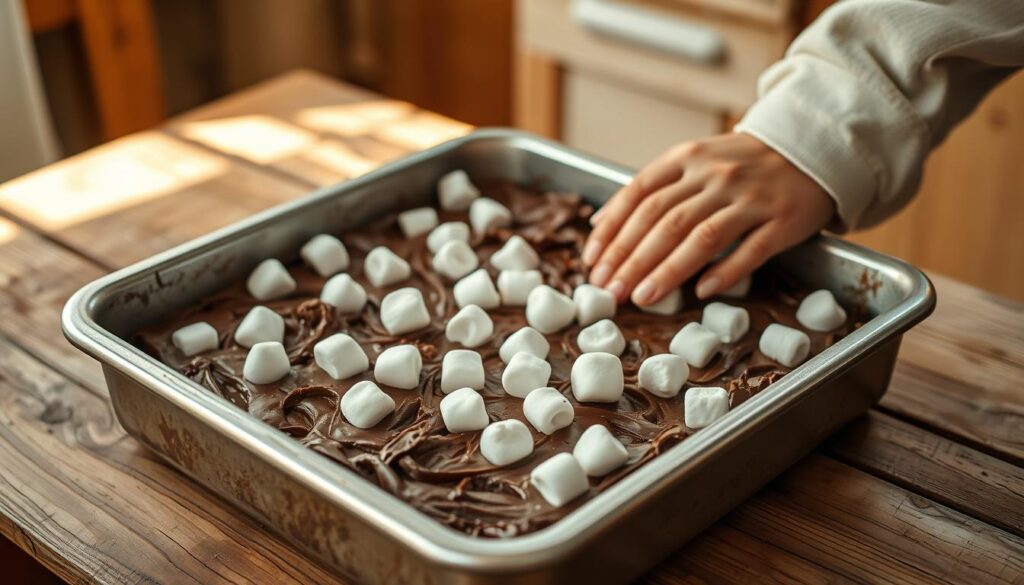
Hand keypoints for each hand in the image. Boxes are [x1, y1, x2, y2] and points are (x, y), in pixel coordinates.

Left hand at [582, 133, 834, 304]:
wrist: (811, 147)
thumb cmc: (741, 163)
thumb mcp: (693, 161)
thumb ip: (651, 188)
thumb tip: (600, 224)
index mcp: (689, 158)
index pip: (640, 195)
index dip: (612, 231)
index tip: (592, 262)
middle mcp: (717, 175)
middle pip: (665, 220)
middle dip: (631, 258)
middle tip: (609, 289)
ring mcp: (751, 197)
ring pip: (703, 237)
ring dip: (668, 270)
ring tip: (642, 296)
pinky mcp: (783, 219)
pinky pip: (751, 250)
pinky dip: (725, 272)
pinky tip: (702, 291)